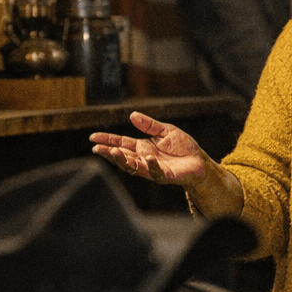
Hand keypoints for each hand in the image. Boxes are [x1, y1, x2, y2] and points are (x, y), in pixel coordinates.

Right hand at [90, 112, 207, 186]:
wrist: (199, 160)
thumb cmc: (183, 147)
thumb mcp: (166, 130)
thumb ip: (150, 125)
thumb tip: (132, 115)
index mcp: (142, 147)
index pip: (121, 143)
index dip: (107, 140)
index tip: (92, 137)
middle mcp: (143, 159)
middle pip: (122, 157)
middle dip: (109, 153)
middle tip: (97, 149)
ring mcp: (152, 169)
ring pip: (133, 167)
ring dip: (123, 160)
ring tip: (114, 152)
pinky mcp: (165, 176)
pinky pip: (155, 172)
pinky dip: (151, 166)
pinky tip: (147, 158)